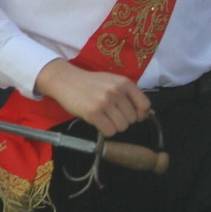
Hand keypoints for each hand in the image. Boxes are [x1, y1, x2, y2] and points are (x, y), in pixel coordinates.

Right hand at [35, 59, 150, 136]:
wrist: (65, 80)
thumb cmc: (90, 83)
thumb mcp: (112, 82)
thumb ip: (127, 94)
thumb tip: (144, 114)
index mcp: (124, 83)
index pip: (145, 105)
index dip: (140, 115)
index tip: (132, 116)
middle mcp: (116, 91)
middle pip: (132, 119)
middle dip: (122, 120)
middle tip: (110, 114)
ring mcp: (104, 102)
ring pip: (122, 127)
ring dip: (113, 126)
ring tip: (103, 118)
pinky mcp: (93, 112)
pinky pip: (109, 131)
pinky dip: (105, 131)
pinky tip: (97, 122)